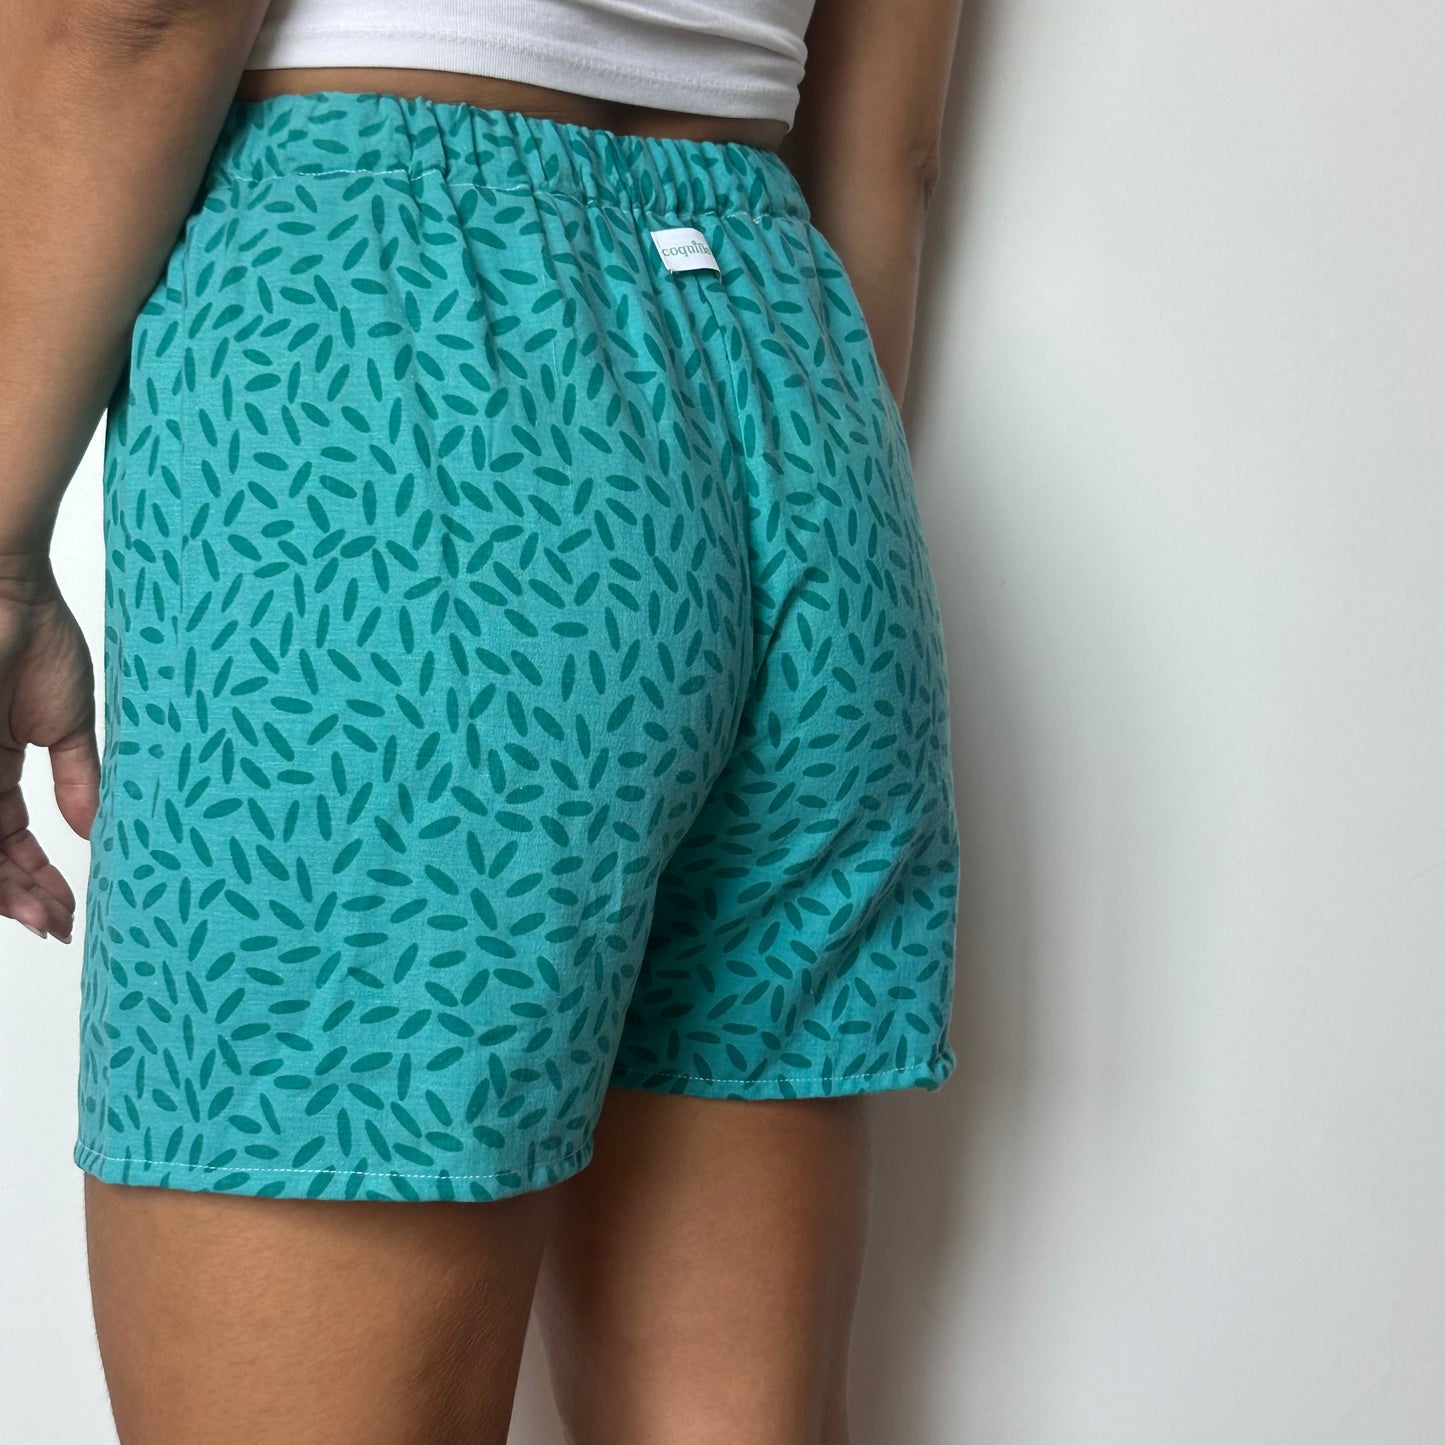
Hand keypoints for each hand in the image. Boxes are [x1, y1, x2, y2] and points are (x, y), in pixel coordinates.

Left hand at [0, 558, 98, 942]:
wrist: (3, 590)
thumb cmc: (36, 636)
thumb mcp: (68, 722)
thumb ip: (79, 779)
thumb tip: (94, 830)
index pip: (13, 839)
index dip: (38, 877)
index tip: (69, 908)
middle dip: (23, 896)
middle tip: (59, 922)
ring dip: (8, 891)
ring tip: (47, 916)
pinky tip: (18, 889)